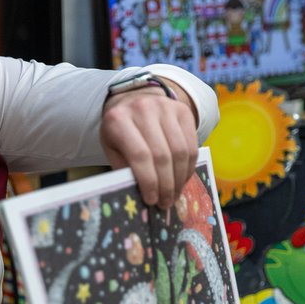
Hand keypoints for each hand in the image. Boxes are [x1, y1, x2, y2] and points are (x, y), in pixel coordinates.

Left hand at [100, 80, 197, 208]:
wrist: (134, 100)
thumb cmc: (121, 132)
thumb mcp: (113, 148)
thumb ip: (125, 169)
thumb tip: (141, 198)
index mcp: (118, 119)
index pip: (140, 155)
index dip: (149, 181)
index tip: (151, 200)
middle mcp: (143, 108)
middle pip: (162, 155)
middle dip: (166, 185)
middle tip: (165, 203)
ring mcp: (165, 107)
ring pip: (180, 151)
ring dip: (179, 179)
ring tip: (174, 195)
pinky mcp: (183, 110)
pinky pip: (191, 145)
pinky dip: (188, 168)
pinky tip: (181, 180)